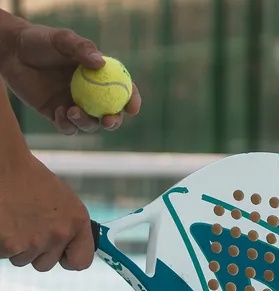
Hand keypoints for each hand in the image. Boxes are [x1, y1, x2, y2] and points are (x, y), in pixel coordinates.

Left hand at [0, 23, 140, 134]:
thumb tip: (101, 63)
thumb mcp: (62, 39)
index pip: (124, 90)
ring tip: (72, 111)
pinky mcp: (58, 115)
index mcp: (100, 76)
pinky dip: (67, 125)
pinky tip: (59, 113)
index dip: (132, 100)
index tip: (132, 108)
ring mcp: (76, 105)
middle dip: (114, 122)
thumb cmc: (40, 41)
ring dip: (86, 123)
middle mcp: (91, 93)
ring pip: (90, 125)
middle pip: (111, 114)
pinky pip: (68, 127)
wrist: (12, 53)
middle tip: (108, 120)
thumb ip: (81, 49)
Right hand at [0, 151, 94, 271]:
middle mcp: (60, 233)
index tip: (61, 254)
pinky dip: (1, 244)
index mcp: (77, 221)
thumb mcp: (63, 202)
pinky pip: (4, 255)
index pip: (82, 261)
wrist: (4, 165)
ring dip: (16, 246)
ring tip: (13, 220)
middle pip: (46, 264)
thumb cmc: (30, 180)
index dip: (68, 259)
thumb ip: (68, 226)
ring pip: (22, 260)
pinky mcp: (9, 245)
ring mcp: (34, 241)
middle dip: (35, 251)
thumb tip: (71, 250)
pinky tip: (3, 223)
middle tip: (26, 226)